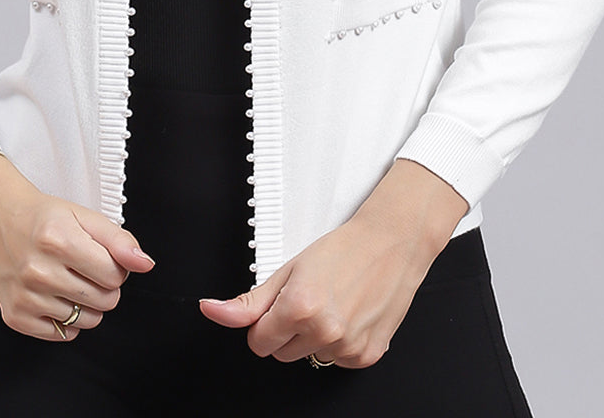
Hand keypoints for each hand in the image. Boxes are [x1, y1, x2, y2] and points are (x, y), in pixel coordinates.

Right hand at [0, 151, 155, 340]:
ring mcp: (26, 297)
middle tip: (86, 268)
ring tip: (69, 280)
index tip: (102, 258)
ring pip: (86, 321)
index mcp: (59, 241)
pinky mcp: (15, 316)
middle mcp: (39, 271)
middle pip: (104, 301)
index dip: (115, 267)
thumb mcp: (84, 216)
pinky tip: (55, 295)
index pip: (114, 275)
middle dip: (104, 286)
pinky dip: (65, 319)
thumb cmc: (43, 219)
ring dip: (87, 304)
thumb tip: (145, 263)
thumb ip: (119, 239)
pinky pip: (61, 334)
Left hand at [199, 159, 467, 367]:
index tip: (279, 305)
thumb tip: (211, 311)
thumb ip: (248, 301)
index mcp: (299, 308)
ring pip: (310, 358)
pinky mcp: (366, 356)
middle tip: (308, 299)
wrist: (392, 243)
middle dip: (287, 332)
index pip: (258, 343)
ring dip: (315, 338)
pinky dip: (339, 344)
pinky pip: (337, 361)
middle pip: (282, 354)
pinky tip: (349, 315)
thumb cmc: (343, 249)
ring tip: (333, 303)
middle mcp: (324, 331)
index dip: (264, 323)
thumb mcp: (289, 269)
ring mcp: (347, 347)